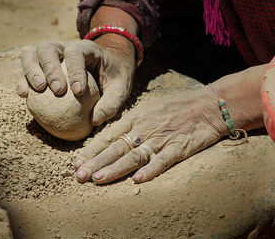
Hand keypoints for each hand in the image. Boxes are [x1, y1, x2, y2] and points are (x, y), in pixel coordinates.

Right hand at [17, 39, 134, 124]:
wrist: (105, 68)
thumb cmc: (113, 78)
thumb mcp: (120, 89)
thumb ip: (111, 103)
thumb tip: (95, 120)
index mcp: (85, 48)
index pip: (76, 53)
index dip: (75, 70)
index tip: (78, 91)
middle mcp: (63, 47)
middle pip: (48, 48)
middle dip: (50, 68)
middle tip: (58, 90)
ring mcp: (48, 55)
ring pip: (31, 54)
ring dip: (31, 70)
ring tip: (38, 89)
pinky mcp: (38, 67)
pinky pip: (25, 71)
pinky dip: (22, 80)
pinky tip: (24, 96)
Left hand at [74, 86, 226, 183]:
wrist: (208, 105)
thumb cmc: (176, 107)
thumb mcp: (147, 110)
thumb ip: (130, 124)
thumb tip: (110, 138)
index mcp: (135, 118)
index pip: (108, 136)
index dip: (92, 150)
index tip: (76, 162)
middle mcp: (144, 129)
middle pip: (116, 147)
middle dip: (95, 162)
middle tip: (79, 176)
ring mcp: (161, 139)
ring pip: (134, 155)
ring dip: (115, 168)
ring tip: (97, 179)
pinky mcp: (179, 147)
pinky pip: (163, 160)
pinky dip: (150, 170)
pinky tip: (137, 180)